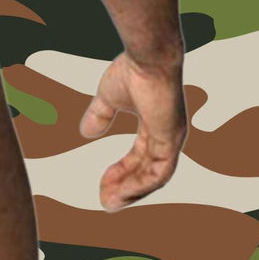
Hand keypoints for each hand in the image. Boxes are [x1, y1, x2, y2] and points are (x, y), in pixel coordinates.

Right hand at [79, 49, 187, 211]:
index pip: (140, 156)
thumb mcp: (108, 97)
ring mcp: (172, 139)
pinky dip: (141, 184)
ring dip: (132, 191)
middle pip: (146, 171)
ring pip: (153, 177)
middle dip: (125, 187)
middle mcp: (168, 136)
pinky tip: (122, 191)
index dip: (121, 171)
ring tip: (109, 202)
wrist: (146, 57)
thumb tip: (85, 133)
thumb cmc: (131, 70)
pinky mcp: (172, 139)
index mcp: (156, 125)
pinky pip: (159, 172)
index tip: (104, 184)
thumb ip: (100, 115)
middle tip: (104, 201)